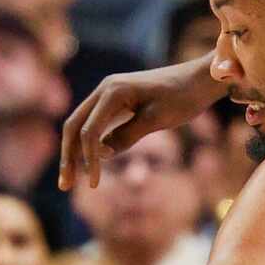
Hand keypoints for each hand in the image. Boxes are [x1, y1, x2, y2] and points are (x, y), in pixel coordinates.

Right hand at [59, 57, 222, 187]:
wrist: (199, 79)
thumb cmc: (182, 98)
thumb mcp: (156, 120)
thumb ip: (126, 136)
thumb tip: (102, 154)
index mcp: (112, 91)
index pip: (89, 132)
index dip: (88, 161)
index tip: (94, 185)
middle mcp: (105, 89)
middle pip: (74, 126)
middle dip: (68, 157)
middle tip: (64, 186)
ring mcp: (109, 94)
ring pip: (81, 125)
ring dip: (74, 152)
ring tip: (71, 179)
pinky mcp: (116, 101)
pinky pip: (95, 123)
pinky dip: (89, 144)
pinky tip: (90, 163)